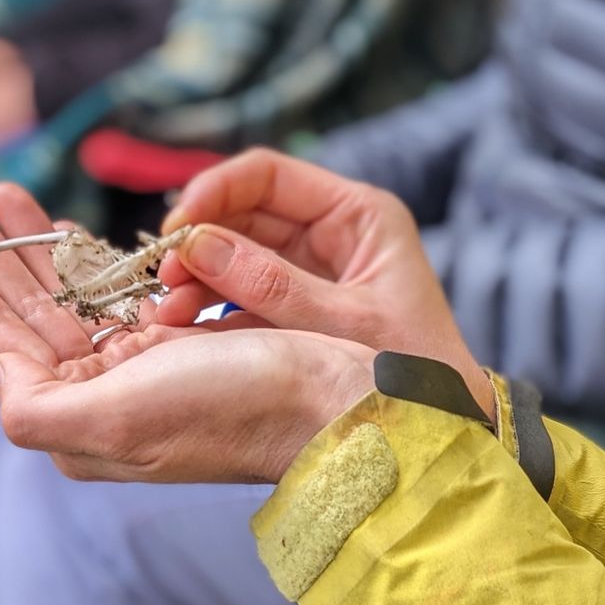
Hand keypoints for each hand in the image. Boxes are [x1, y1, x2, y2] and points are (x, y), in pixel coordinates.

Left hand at [0, 184, 375, 483]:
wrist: (334, 408)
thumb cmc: (236, 410)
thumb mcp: (121, 420)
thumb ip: (39, 408)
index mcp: (78, 419)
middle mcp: (101, 395)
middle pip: (24, 311)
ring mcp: (140, 367)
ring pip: (68, 294)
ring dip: (32, 244)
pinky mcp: (182, 343)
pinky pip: (118, 292)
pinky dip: (90, 256)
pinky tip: (70, 230)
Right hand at [155, 147, 493, 420]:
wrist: (442, 429)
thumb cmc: (412, 371)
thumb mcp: (342, 323)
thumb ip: (271, 285)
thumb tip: (198, 245)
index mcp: (359, 215)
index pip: (270, 176)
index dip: (217, 191)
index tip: (177, 226)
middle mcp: (333, 232)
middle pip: (246, 211)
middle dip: (200, 238)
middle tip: (163, 274)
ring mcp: (312, 269)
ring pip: (236, 252)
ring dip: (198, 274)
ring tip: (165, 306)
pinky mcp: (294, 307)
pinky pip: (240, 292)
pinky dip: (209, 305)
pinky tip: (179, 323)